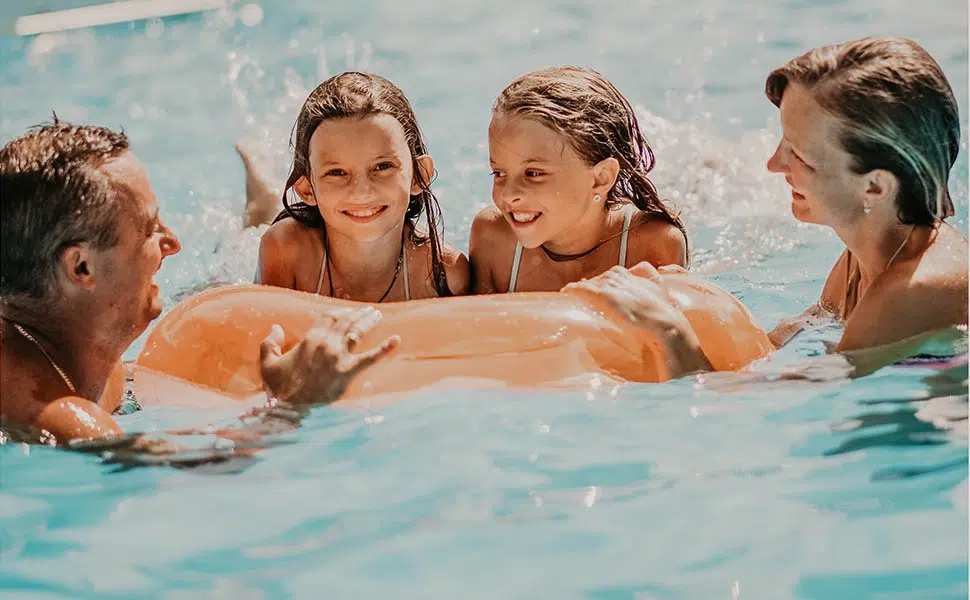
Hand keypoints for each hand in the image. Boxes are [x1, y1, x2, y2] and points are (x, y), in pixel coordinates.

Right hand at [258, 306, 399, 404]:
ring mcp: (339, 357)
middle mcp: (326, 343)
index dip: (338, 311)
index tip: (346, 310)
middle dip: (357, 313)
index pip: (327, 317)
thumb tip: (275, 327)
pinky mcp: (348, 371)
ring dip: (368, 321)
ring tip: (377, 314)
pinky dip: (385, 348)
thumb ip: (270, 343)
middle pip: (345, 321)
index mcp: (310, 339)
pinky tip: (397, 340)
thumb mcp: (268, 363)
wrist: (290, 408)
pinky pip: (371, 358)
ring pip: (357, 332)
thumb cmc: (279, 388)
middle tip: (368, 310)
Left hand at [562, 263, 711, 377]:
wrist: (667, 327)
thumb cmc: (667, 317)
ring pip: (589, 284)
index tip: (598, 291)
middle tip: (582, 296)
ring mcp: (610, 286)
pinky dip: (572, 290)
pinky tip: (565, 293)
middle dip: (592, 287)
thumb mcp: (661, 294)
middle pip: (599, 278)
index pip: (613, 275)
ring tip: (572, 297)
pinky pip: (580, 290)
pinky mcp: (602, 296)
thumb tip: (648, 277)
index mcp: (633, 275)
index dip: (604, 283)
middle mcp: (620, 277)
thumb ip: (652, 283)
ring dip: (581, 291)